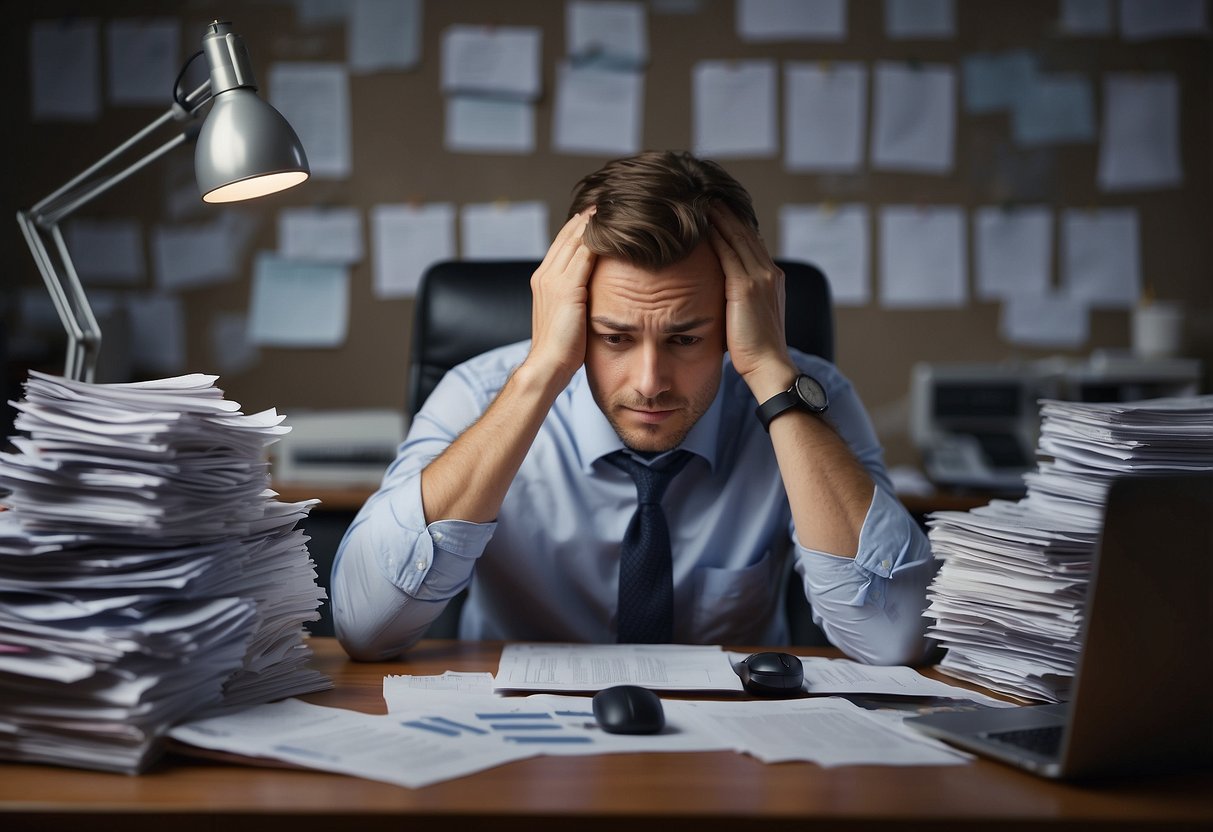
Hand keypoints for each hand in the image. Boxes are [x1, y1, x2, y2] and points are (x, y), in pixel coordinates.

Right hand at [524, 209, 597, 386]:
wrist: (547, 365)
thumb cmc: (561, 349)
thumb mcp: (567, 316)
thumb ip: (575, 298)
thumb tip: (592, 292)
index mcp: (542, 280)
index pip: (562, 244)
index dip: (579, 227)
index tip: (597, 213)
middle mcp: (544, 274)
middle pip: (568, 235)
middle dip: (588, 217)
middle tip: (608, 200)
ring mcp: (553, 279)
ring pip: (577, 240)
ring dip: (595, 222)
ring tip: (614, 206)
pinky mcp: (567, 288)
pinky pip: (585, 254)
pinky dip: (598, 239)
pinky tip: (615, 229)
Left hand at [707, 204, 796, 399]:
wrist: (768, 366)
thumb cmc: (753, 349)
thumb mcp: (749, 316)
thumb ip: (739, 297)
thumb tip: (720, 291)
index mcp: (772, 277)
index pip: (751, 241)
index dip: (734, 222)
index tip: (716, 208)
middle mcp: (769, 272)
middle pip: (745, 231)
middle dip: (726, 211)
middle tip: (706, 193)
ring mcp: (760, 277)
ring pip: (736, 236)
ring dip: (718, 216)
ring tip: (700, 199)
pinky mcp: (746, 286)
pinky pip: (727, 251)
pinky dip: (714, 234)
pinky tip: (699, 222)